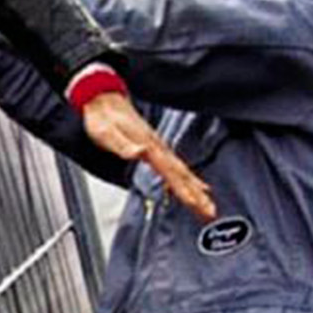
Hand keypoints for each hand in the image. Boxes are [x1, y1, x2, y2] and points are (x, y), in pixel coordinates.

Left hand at [82, 91, 215, 221]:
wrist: (103, 100)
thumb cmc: (102, 118)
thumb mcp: (105, 132)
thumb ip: (122, 145)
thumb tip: (139, 152)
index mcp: (147, 145)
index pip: (169, 171)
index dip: (182, 188)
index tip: (193, 202)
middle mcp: (157, 147)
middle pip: (181, 175)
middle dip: (197, 195)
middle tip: (210, 213)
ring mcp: (159, 147)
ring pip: (183, 172)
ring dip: (197, 191)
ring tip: (209, 208)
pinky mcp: (157, 149)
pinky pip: (178, 168)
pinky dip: (191, 179)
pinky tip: (199, 187)